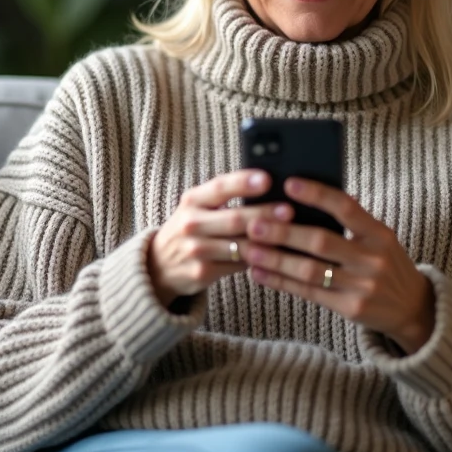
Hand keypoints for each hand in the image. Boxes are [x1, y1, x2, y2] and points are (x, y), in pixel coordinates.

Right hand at [148, 169, 291, 308]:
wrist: (159, 264)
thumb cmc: (192, 228)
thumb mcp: (198, 207)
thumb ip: (225, 196)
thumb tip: (269, 186)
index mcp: (192, 200)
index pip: (220, 187)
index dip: (244, 183)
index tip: (267, 179)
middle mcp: (191, 223)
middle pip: (234, 219)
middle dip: (264, 214)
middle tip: (290, 210)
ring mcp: (195, 250)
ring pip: (239, 245)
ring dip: (267, 241)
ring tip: (291, 234)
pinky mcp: (202, 272)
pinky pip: (238, 265)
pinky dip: (259, 260)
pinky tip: (276, 255)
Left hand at [243, 178, 435, 354]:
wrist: (413, 307)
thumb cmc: (387, 264)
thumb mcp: (380, 238)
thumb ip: (353, 221)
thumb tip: (312, 196)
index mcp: (379, 233)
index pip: (346, 208)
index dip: (317, 194)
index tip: (289, 184)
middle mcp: (373, 259)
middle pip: (321, 242)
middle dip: (284, 232)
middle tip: (254, 223)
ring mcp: (363, 286)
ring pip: (310, 271)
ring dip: (276, 260)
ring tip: (250, 249)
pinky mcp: (351, 309)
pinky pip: (310, 293)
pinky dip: (282, 282)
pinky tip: (261, 273)